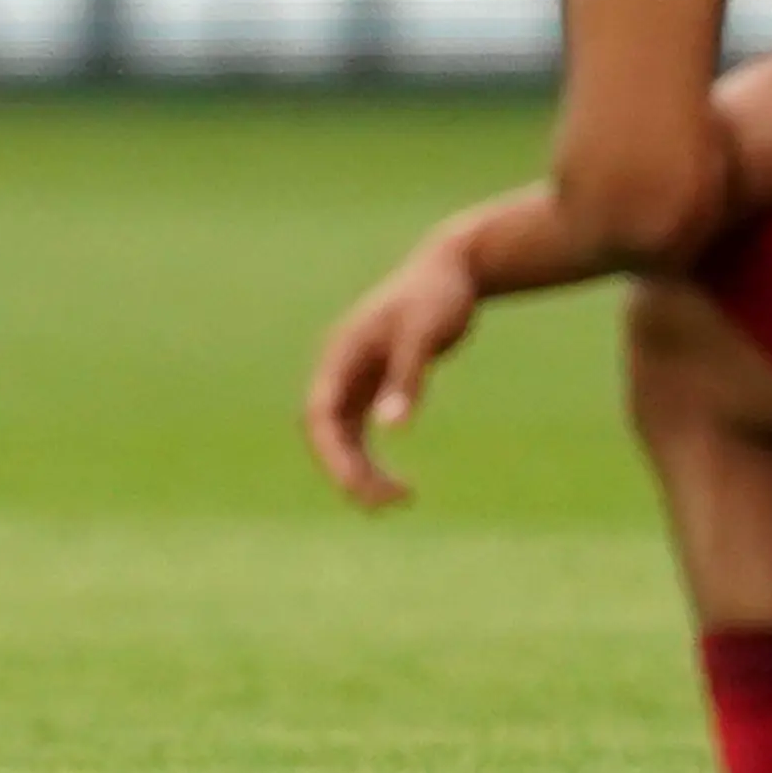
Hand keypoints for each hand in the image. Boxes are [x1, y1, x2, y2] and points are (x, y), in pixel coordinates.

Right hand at [302, 226, 487, 508]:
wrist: (452, 269)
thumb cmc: (436, 297)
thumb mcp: (423, 336)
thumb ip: (407, 381)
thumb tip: (392, 428)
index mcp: (341, 354)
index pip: (320, 415)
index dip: (332, 455)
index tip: (358, 487)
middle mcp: (339, 368)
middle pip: (327, 433)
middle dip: (348, 471)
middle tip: (387, 503)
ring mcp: (354, 377)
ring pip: (343, 438)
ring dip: (361, 472)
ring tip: (399, 499)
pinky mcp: (374, 383)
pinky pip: (361, 432)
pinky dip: (373, 459)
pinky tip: (399, 483)